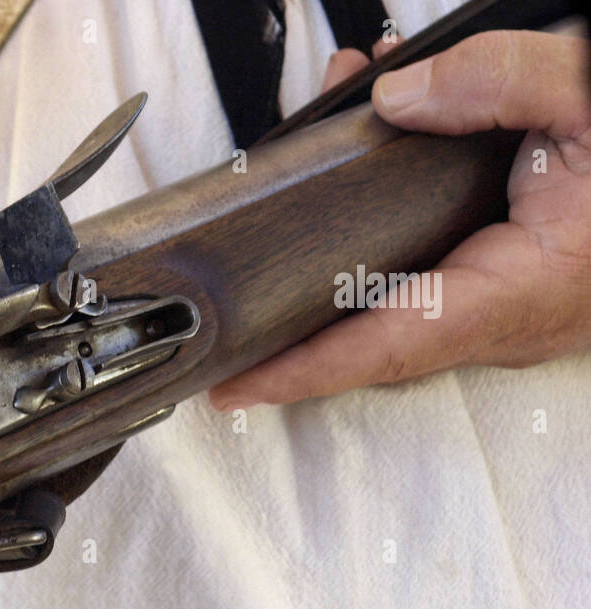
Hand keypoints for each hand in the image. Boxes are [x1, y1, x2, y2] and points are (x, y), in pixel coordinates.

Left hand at [209, 30, 590, 410]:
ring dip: (332, 245)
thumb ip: (503, 84)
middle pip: (370, 334)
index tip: (232, 387)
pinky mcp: (505, 285)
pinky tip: (373, 142)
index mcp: (523, 287)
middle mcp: (506, 315)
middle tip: (224, 301)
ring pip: (390, 298)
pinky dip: (379, 223)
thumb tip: (399, 95)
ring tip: (301, 158)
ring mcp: (505, 308)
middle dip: (292, 309)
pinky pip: (423, 272)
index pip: (386, 347)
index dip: (301, 372)